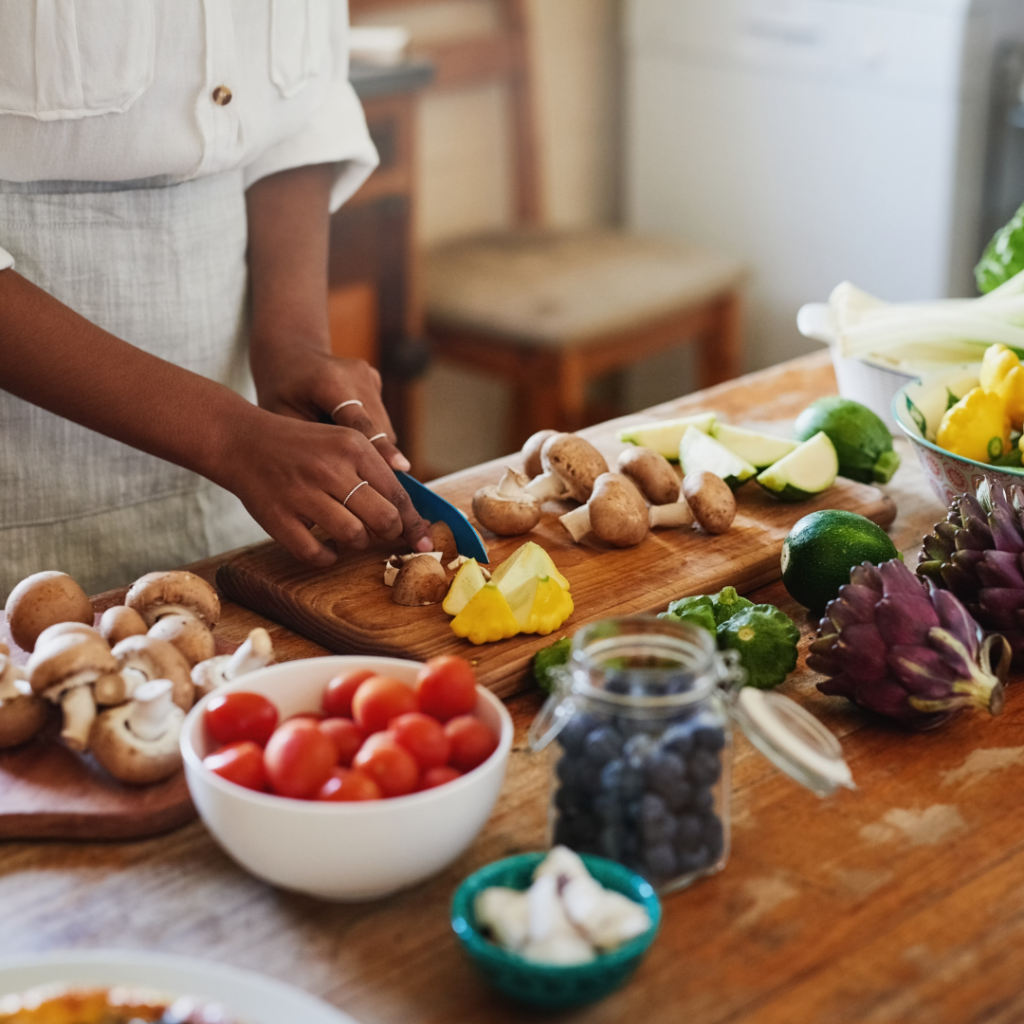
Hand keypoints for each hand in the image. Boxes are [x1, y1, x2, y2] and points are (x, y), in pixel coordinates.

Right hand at [220, 404, 432, 566]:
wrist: (242, 441)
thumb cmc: (301, 447)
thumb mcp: (342, 442)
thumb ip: (374, 470)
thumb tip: (408, 509)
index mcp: (352, 447)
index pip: (398, 494)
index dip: (415, 523)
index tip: (425, 540)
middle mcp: (330, 469)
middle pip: (384, 519)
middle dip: (389, 533)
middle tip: (381, 533)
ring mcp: (302, 494)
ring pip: (354, 537)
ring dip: (357, 543)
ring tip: (348, 532)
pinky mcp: (278, 518)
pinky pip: (316, 554)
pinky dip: (327, 557)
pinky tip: (325, 548)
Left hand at [250, 343, 411, 472]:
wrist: (289, 355)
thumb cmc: (281, 394)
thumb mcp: (285, 421)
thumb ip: (315, 447)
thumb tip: (347, 482)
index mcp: (330, 381)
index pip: (361, 422)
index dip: (381, 448)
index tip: (401, 469)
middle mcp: (357, 374)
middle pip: (380, 429)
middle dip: (379, 460)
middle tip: (373, 493)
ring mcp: (370, 375)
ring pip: (386, 428)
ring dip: (375, 451)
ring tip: (354, 468)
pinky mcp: (377, 380)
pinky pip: (382, 420)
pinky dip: (372, 437)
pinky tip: (351, 444)